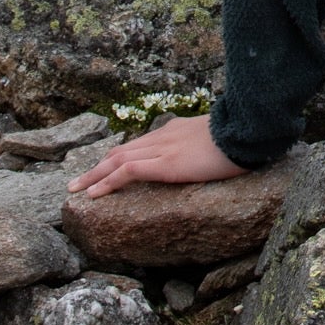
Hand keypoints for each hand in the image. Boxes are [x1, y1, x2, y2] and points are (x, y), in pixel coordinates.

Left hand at [68, 114, 244, 197]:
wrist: (250, 129)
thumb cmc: (243, 135)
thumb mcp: (221, 137)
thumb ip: (207, 142)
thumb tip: (210, 151)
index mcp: (177, 129)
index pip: (139, 143)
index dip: (117, 156)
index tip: (103, 167)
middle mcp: (164, 136)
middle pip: (122, 151)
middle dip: (97, 166)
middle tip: (76, 181)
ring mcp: (163, 149)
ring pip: (117, 160)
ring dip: (93, 175)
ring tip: (74, 190)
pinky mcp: (165, 164)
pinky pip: (126, 172)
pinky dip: (106, 182)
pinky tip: (92, 194)